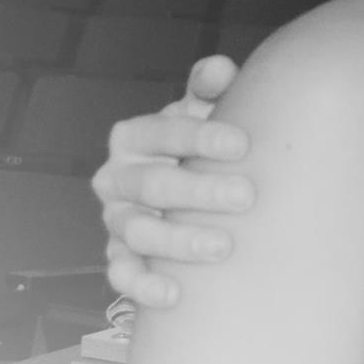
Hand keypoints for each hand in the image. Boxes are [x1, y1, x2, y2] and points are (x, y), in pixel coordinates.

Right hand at [93, 55, 254, 307]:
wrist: (190, 187)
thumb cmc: (203, 144)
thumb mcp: (207, 110)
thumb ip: (211, 88)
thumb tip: (219, 69)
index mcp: (134, 136)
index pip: (162, 131)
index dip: (201, 136)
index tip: (244, 144)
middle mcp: (116, 177)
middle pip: (152, 183)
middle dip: (200, 190)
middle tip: (247, 195)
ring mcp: (115, 219)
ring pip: (137, 231)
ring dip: (179, 241)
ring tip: (225, 247)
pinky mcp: (119, 256)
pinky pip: (121, 274)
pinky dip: (143, 286)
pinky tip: (175, 295)